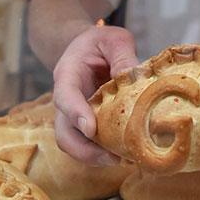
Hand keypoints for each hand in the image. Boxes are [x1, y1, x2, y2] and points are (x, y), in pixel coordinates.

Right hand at [52, 24, 139, 165]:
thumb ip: (123, 54)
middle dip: (85, 149)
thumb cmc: (100, 43)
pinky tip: (126, 155)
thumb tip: (135, 77)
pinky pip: (88, 145)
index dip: (75, 113)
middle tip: (113, 157)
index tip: (90, 129)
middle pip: (63, 132)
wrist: (88, 49)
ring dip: (95, 157)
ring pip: (74, 145)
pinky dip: (103, 154)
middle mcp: (66, 100)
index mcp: (68, 74)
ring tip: (124, 160)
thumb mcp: (113, 39)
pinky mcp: (87, 125)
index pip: (65, 96)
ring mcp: (74, 116)